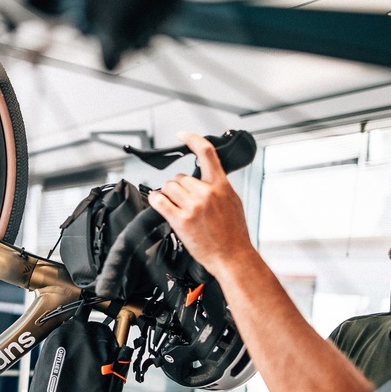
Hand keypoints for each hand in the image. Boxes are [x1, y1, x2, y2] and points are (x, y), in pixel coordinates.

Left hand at [148, 132, 255, 276]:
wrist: (233, 257)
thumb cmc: (234, 233)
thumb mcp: (233, 202)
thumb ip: (219, 187)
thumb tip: (206, 179)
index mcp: (221, 185)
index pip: (206, 153)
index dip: (192, 139)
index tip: (182, 134)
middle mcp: (207, 192)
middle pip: (179, 177)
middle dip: (178, 187)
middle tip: (183, 200)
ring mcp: (194, 206)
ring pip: (168, 188)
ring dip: (168, 194)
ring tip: (175, 206)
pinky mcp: (182, 220)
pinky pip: (160, 202)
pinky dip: (156, 200)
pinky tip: (157, 202)